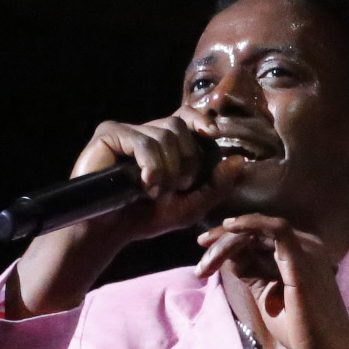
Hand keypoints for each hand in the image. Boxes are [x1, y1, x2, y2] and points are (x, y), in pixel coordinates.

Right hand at [11, 114, 221, 315]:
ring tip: (154, 192)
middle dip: (186, 161)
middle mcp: (145, 132)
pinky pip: (142, 140)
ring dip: (168, 169)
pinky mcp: (108, 134)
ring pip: (164, 134)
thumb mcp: (190, 206)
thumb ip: (217, 185)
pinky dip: (151, 165)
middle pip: (179, 127)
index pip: (187, 117)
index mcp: (164, 143)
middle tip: (176, 188)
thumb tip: (240, 161)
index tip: (213, 133)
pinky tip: (144, 185)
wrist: (108, 231)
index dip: (201, 120)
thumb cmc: (145, 217)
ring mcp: (125, 131)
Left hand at [194, 214, 348, 348]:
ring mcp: (306, 249)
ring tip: (207, 262)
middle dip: (222, 241)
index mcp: (300, 253)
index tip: (205, 250)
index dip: (230, 239)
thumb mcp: (268, 295)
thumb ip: (253, 273)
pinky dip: (250, 224)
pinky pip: (275, 229)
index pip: (260, 237)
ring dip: (227, 240)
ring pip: (259, 229)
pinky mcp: (302, 258)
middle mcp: (306, 245)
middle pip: (256, 231)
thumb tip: (230, 257)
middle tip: (201, 260)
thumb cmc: (301, 329)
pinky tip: (229, 227)